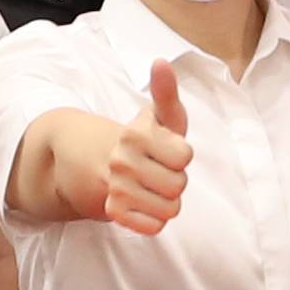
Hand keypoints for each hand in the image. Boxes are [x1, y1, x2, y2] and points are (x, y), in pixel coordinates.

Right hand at [98, 61, 197, 238]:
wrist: (104, 163)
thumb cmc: (148, 139)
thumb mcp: (160, 115)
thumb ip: (165, 91)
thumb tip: (160, 62)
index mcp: (135, 134)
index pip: (184, 157)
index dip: (181, 155)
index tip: (167, 149)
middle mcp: (121, 162)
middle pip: (179, 186)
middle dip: (176, 180)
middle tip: (160, 170)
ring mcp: (115, 188)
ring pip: (170, 209)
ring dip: (167, 201)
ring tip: (153, 186)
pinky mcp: (114, 213)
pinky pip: (153, 227)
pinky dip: (154, 219)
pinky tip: (145, 204)